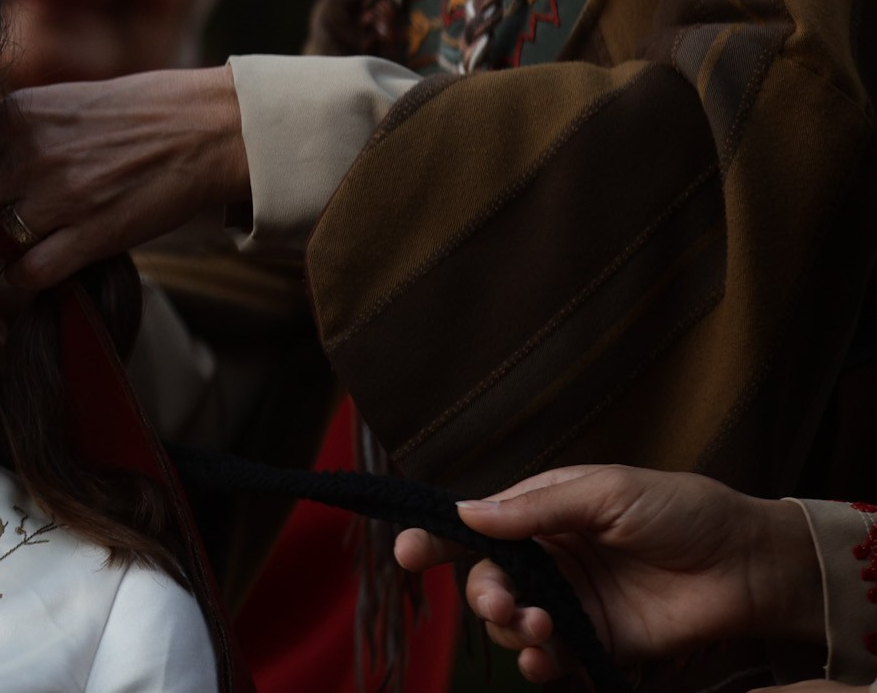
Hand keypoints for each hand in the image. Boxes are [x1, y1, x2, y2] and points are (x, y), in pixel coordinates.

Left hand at [0, 69, 249, 334]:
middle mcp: (29, 151)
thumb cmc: (134, 115)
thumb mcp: (60, 103)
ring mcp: (60, 193)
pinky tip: (11, 299)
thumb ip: (11, 129)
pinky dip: (12, 294)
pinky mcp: (92, 232)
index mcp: (16, 115)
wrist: (205, 128)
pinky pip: (28, 275)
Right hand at [392, 465, 825, 681]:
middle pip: (485, 580)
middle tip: (505, 605)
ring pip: (510, 622)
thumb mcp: (608, 492)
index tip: (405, 554)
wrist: (748, 566)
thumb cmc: (682, 511)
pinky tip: (544, 658)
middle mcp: (548, 558)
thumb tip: (467, 514)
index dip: (436, 537)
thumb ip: (537, 507)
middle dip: (483, 595)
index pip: (476, 525)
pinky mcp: (597, 643)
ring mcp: (571, 602)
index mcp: (543, 511)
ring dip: (510, 628)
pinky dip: (536, 662)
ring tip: (539, 629)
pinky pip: (548, 658)